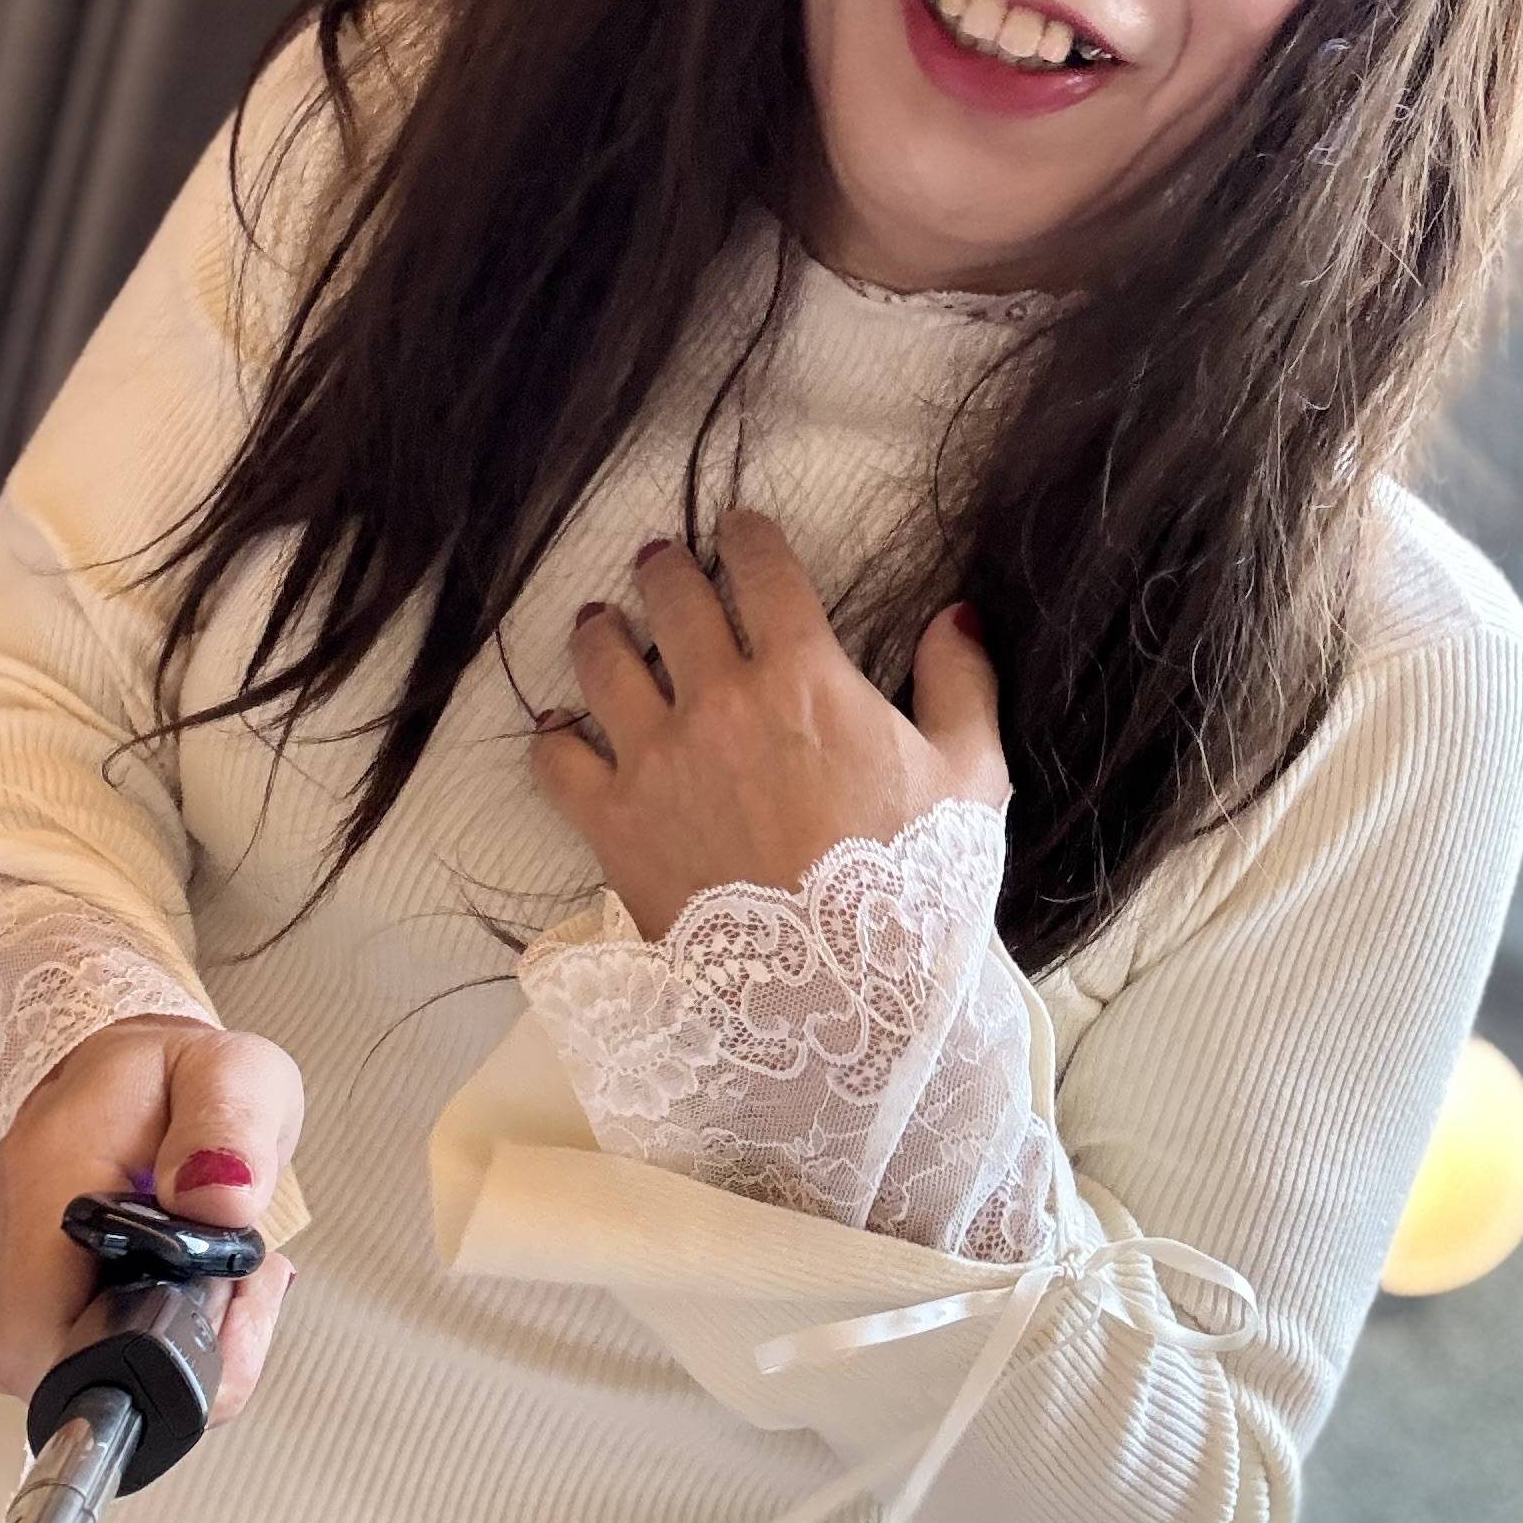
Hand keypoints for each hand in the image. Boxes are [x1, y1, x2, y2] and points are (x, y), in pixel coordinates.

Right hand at [0, 1016, 304, 1422]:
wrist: (129, 1072)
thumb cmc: (181, 1079)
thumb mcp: (236, 1077)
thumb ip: (233, 1131)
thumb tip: (218, 1200)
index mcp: (45, 1169)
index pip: (41, 1333)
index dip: (137, 1355)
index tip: (218, 1311)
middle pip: (49, 1367)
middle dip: (154, 1355)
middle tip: (228, 1293)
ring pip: (51, 1367)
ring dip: (136, 1348)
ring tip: (200, 1280)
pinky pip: (46, 1351)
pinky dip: (111, 1338)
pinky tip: (158, 1289)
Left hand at [533, 507, 1006, 941]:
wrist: (839, 995)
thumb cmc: (912, 888)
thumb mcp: (970, 779)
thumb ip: (963, 683)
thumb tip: (955, 612)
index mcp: (805, 674)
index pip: (761, 569)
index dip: (746, 535)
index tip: (738, 527)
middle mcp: (718, 700)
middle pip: (671, 599)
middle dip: (664, 569)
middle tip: (659, 562)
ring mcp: (656, 759)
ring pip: (601, 662)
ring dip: (599, 633)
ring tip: (599, 623)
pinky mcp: (612, 822)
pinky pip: (556, 760)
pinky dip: (552, 738)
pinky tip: (559, 729)